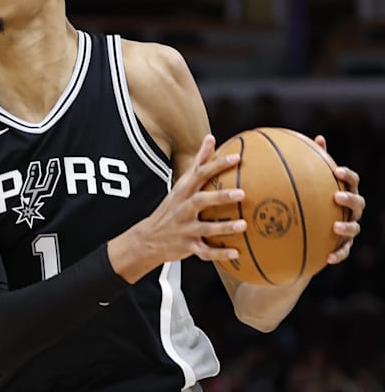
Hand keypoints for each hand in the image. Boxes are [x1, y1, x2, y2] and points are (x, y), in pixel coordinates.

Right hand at [133, 135, 245, 265]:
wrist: (147, 239)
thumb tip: (210, 138)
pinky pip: (205, 251)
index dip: (217, 165)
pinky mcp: (188, 246)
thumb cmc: (171, 209)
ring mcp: (185, 229)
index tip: (236, 158)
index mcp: (183, 193)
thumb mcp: (181, 185)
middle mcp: (183, 209)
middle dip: (220, 197)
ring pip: (206, 227)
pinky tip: (236, 253)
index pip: (200, 174)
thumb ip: (197, 163)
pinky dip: (220, 253)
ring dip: (224, 227)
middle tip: (241, 192)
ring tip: (243, 225)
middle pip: (201, 200)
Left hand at [314, 135, 363, 264]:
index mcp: (344, 192)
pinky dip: (338, 254)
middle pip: (358, 203)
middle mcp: (350, 210)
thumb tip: (318, 138)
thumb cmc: (310, 201)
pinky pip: (344, 251)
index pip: (351, 181)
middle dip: (350, 199)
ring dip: (347, 227)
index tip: (336, 171)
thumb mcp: (309, 183)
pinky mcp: (342, 245)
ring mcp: (349, 228)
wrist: (309, 233)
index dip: (347, 175)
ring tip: (335, 226)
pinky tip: (328, 258)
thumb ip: (314, 163)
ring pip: (355, 227)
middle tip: (337, 196)